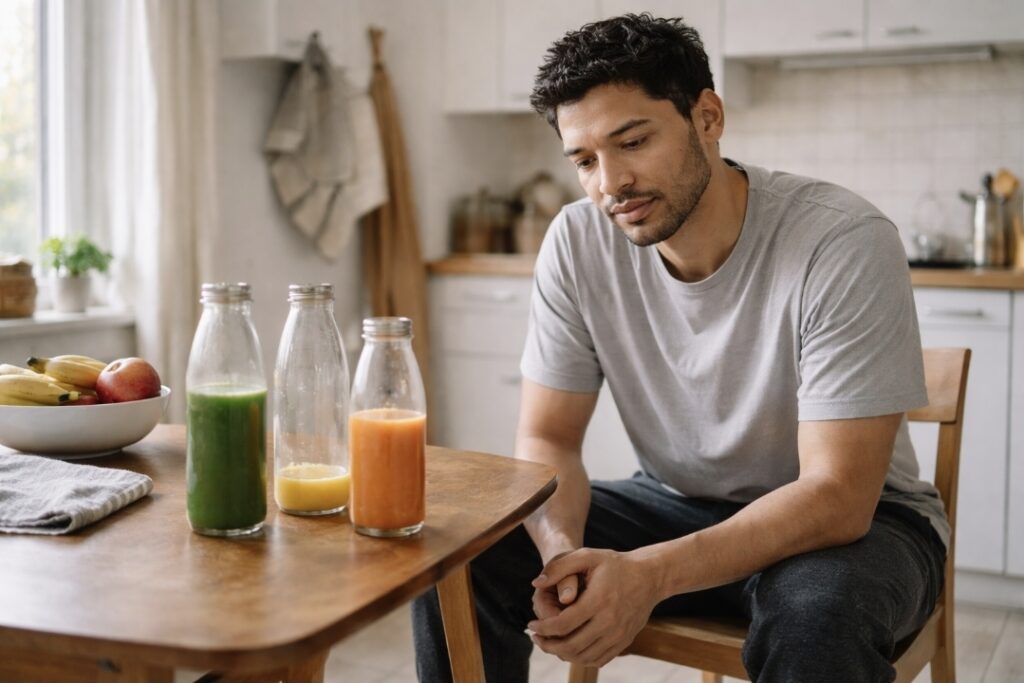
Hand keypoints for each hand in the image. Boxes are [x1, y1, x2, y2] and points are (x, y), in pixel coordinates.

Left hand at [527, 548, 660, 666]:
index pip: (562, 624)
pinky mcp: (624, 642)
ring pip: (583, 656)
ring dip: (561, 653)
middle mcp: (609, 622)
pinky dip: (580, 658)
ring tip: (550, 642)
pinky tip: (569, 647)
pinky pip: (598, 659)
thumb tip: (536, 583)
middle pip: (571, 646)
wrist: (649, 577)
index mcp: (598, 600)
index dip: (542, 628)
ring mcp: (618, 635)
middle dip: (548, 645)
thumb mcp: (587, 556)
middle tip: (536, 638)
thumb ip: (559, 566)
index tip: (531, 625)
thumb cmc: (615, 564)